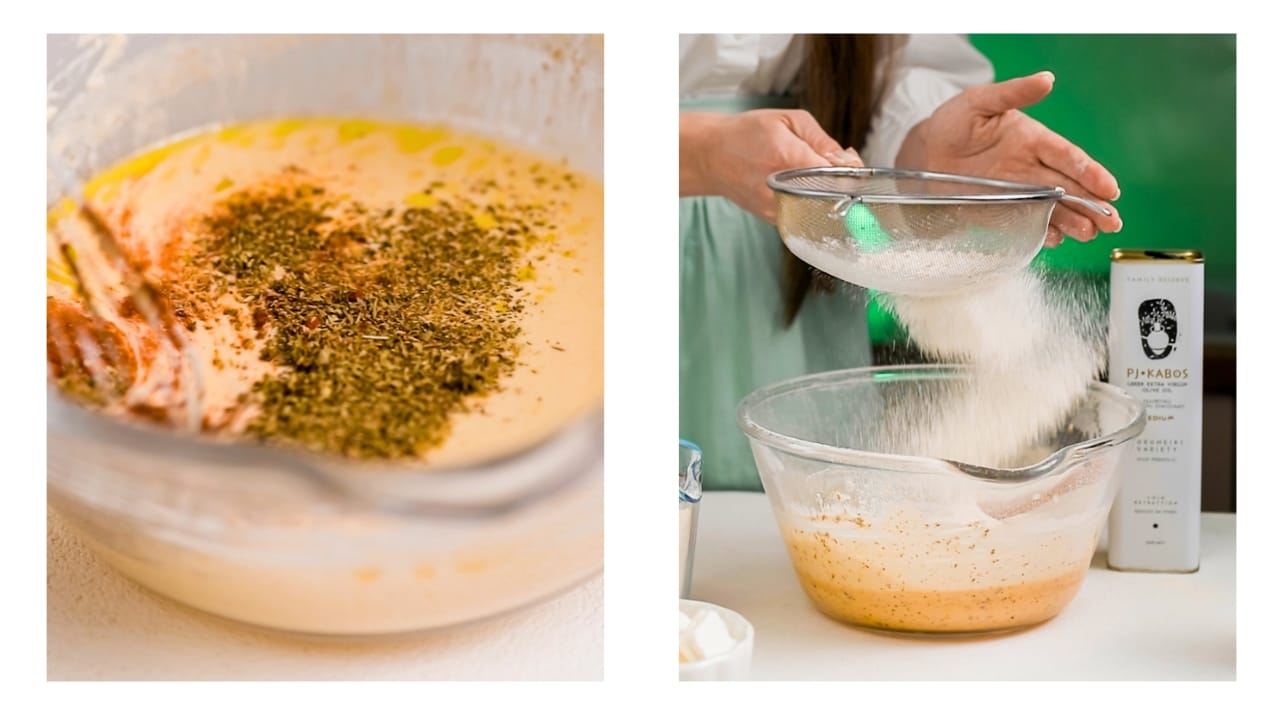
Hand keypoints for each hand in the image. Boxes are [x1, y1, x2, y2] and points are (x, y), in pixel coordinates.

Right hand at [680, 109, 861, 223]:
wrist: (710, 156)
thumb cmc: (748, 133)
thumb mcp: (788, 120)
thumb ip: (822, 140)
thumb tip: (848, 160)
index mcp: (788, 158)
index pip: (836, 174)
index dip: (851, 171)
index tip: (853, 165)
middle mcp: (781, 188)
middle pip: (831, 195)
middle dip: (842, 184)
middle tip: (839, 170)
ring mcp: (775, 208)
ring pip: (819, 209)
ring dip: (827, 194)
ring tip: (815, 175)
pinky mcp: (772, 219)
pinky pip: (804, 214)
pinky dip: (811, 202)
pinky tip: (803, 186)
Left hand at [896, 72, 1121, 246]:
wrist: (924, 152)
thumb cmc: (953, 121)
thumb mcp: (980, 101)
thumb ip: (1013, 92)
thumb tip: (1047, 78)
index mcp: (1033, 139)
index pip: (1068, 157)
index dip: (1090, 173)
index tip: (1109, 189)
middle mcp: (1032, 166)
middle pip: (1070, 187)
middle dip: (1093, 204)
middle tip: (1112, 222)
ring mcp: (1020, 190)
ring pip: (1055, 207)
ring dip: (1074, 221)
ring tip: (1090, 234)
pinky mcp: (1004, 208)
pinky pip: (1029, 222)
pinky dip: (1043, 232)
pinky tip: (1057, 240)